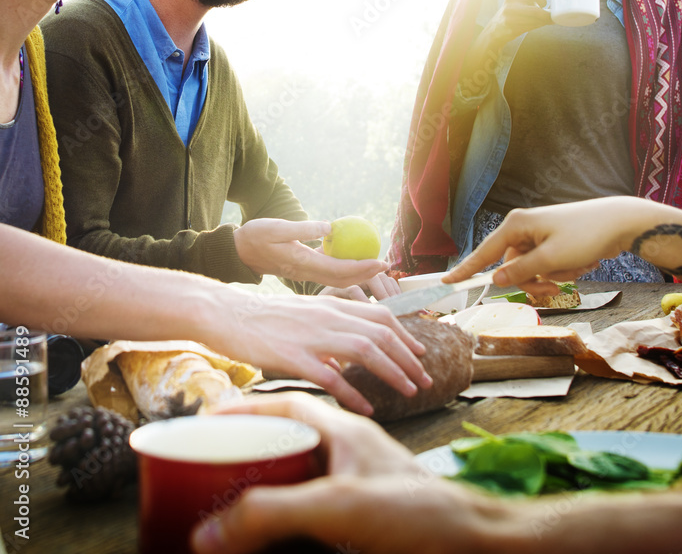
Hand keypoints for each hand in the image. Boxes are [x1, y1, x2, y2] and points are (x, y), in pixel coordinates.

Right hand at [191, 393, 494, 553]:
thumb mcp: (339, 507)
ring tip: (231, 498)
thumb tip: (207, 532)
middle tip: (209, 465)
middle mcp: (351, 452)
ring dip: (270, 478)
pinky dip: (290, 512)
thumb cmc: (418, 512)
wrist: (468, 541)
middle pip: (292, 435)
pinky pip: (316, 503)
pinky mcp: (363, 513)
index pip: (289, 404)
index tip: (208, 420)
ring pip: (304, 469)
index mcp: (345, 433)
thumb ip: (275, 512)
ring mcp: (358, 481)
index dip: (246, 409)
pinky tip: (275, 534)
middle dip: (252, 445)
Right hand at [205, 293, 431, 415]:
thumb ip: (330, 329)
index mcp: (333, 305)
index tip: (420, 353)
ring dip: (393, 373)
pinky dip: (353, 393)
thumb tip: (348, 356)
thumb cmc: (263, 318)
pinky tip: (366, 408)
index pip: (382, 316)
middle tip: (425, 379)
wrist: (226, 313)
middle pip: (382, 335)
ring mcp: (312, 335)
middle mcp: (329, 316)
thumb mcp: (305, 315)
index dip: (405, 335)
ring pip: (366, 352)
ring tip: (409, 392)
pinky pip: (331, 377)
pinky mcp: (293, 356)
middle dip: (408, 359)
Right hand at [233, 219, 388, 288]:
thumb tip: (330, 228)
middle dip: (367, 274)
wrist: (236, 252)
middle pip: (343, 278)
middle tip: (387, 265)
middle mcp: (306, 273)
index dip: (363, 268)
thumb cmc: (254, 236)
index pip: (340, 270)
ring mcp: (304, 273)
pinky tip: (353, 258)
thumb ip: (303, 229)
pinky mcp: (302, 269)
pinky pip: (328, 271)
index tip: (381, 262)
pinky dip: (344, 267)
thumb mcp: (276, 228)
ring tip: (375, 264)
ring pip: (337, 278)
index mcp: (302, 264)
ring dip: (358, 273)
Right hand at [444, 196, 653, 290]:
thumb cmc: (585, 235)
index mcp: (516, 225)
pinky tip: (583, 261)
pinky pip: (548, 267)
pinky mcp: (553, 243)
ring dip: (553, 277)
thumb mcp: (551, 258)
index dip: (466, 269)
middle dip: (534, 281)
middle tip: (554, 285)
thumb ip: (521, 271)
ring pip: (532, 271)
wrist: (620, 223)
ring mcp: (539, 236)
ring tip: (576, 267)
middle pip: (512, 269)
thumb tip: (494, 280)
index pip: (484, 252)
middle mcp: (523, 228)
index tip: (448, 282)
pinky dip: (564, 270)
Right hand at [486, 0, 551, 45]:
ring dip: (544, 22)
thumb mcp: (519, 2)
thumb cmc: (511, 15)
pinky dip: (538, 26)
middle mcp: (510, 7)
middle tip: (552, 17)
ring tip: (546, 21)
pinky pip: (531, 27)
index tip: (545, 5)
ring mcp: (510, 19)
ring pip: (535, 21)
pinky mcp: (512, 30)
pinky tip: (537, 25)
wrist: (495, 30)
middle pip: (536, 11)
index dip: (544, 1)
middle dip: (547, 15)